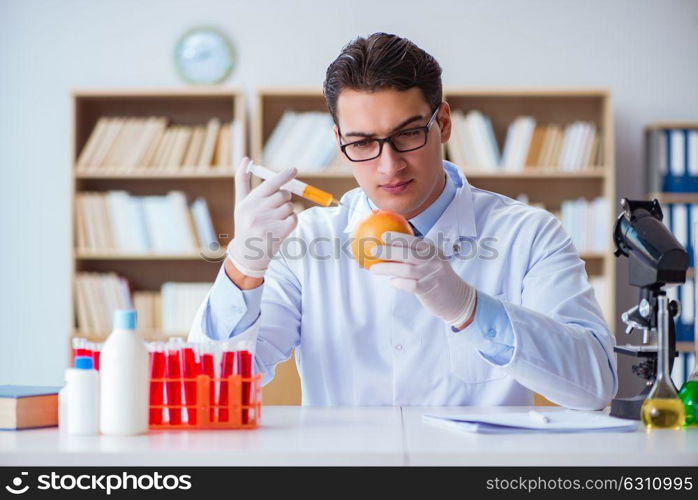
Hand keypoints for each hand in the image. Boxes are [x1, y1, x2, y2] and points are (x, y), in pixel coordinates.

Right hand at [227, 157, 297, 278]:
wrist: (247, 253)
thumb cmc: (245, 223)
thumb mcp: (241, 202)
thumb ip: (243, 180)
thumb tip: (246, 159)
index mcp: (249, 201)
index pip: (270, 184)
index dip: (284, 175)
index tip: (294, 169)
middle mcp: (257, 211)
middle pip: (284, 195)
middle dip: (285, 198)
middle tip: (276, 207)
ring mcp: (267, 223)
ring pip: (290, 207)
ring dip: (288, 211)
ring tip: (276, 220)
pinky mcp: (278, 234)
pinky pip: (294, 219)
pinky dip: (292, 221)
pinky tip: (282, 227)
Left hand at [370, 231, 476, 328]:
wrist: (458, 299)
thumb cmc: (438, 278)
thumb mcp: (433, 262)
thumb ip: (417, 254)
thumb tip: (390, 247)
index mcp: (434, 251)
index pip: (414, 241)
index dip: (398, 237)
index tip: (383, 235)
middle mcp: (434, 261)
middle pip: (407, 253)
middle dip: (387, 250)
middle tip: (372, 250)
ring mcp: (432, 275)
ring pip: (405, 269)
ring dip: (387, 268)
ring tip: (373, 269)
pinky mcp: (429, 289)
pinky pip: (409, 285)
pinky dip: (398, 282)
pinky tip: (392, 282)